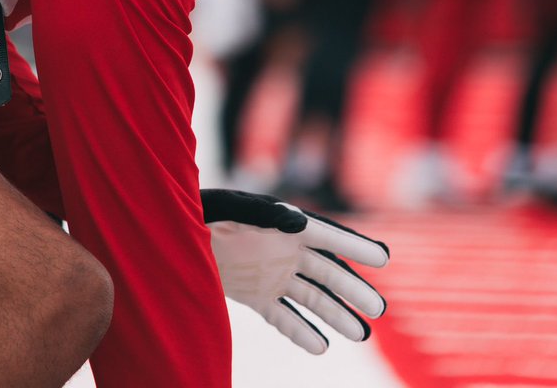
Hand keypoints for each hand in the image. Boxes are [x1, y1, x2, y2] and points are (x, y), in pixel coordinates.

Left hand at [201, 188, 388, 354]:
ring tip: (360, 334)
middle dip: (354, 290)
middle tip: (380, 309)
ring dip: (335, 315)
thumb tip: (299, 223)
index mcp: (285, 224)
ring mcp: (272, 274)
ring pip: (311, 297)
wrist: (172, 234)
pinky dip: (301, 331)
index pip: (328, 237)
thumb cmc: (203, 211)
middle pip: (327, 273)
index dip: (356, 247)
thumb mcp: (229, 208)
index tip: (384, 259)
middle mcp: (286, 249)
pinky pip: (283, 316)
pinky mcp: (256, 294)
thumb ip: (262, 213)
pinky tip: (321, 347)